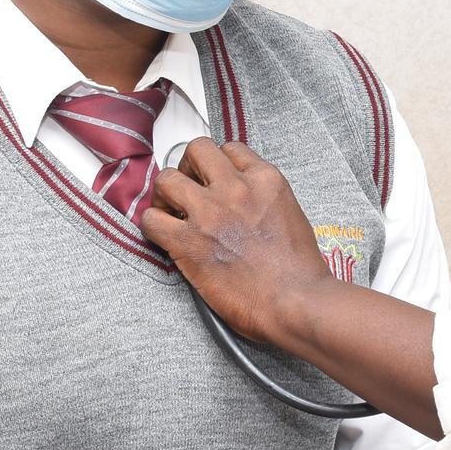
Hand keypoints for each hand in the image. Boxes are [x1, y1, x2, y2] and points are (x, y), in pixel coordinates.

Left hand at [144, 139, 334, 345]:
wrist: (296, 301)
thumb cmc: (300, 271)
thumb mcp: (291, 213)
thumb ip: (264, 199)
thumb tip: (244, 206)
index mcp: (265, 180)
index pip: (230, 149)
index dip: (217, 165)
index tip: (213, 181)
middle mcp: (235, 188)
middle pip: (196, 150)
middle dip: (188, 168)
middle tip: (189, 190)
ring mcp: (210, 212)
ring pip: (167, 178)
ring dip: (165, 195)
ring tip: (172, 213)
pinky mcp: (188, 242)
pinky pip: (151, 219)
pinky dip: (152, 227)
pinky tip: (164, 238)